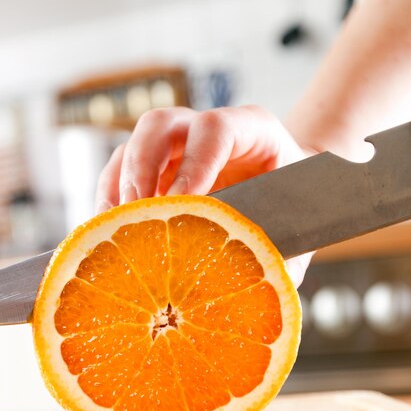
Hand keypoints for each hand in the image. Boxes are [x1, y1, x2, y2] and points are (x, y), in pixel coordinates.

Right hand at [95, 105, 312, 285]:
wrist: (288, 191)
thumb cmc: (294, 206)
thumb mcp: (300, 225)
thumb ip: (283, 252)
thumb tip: (261, 286)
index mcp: (252, 131)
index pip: (215, 130)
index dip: (194, 163)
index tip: (180, 202)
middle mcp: (208, 131)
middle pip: (160, 124)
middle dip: (141, 169)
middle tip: (136, 214)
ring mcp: (178, 145)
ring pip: (133, 143)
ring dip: (117, 186)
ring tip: (113, 228)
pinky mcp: (158, 166)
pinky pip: (120, 171)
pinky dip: (110, 200)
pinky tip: (110, 234)